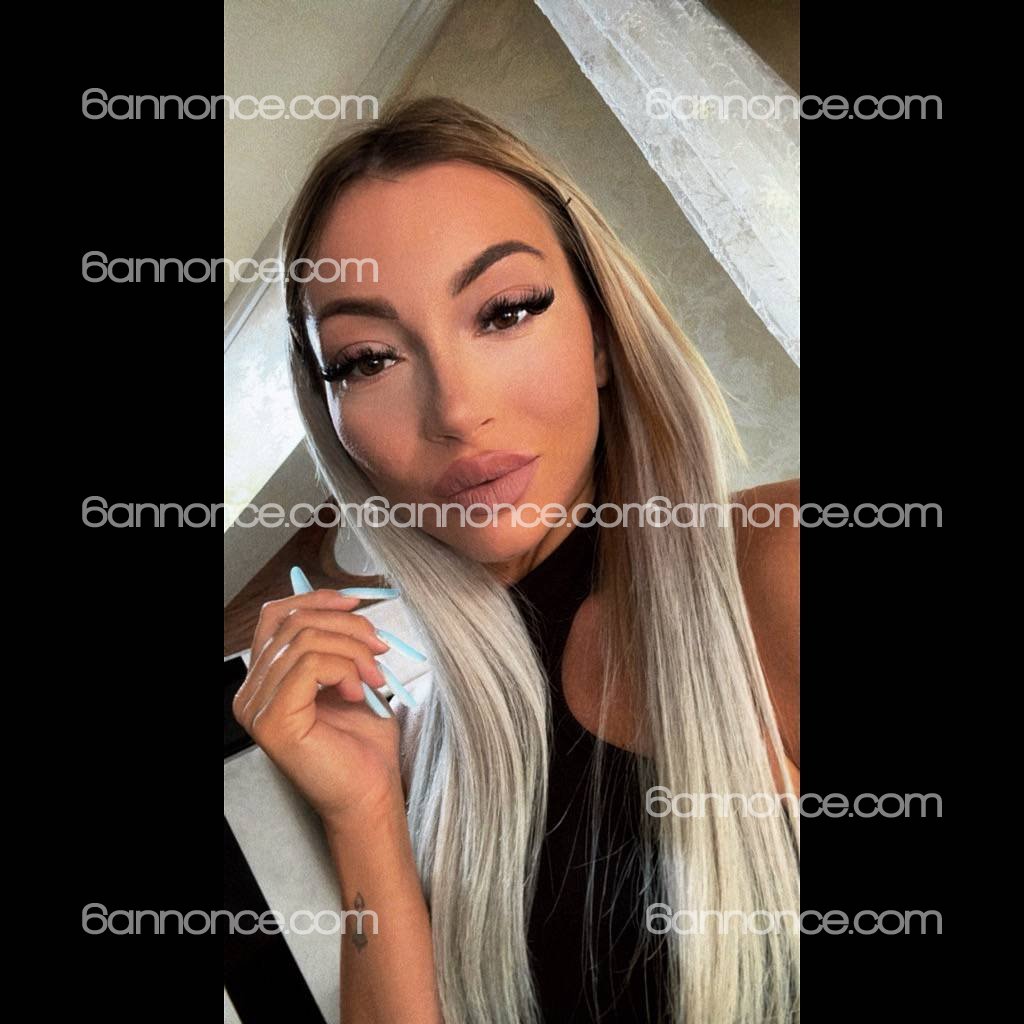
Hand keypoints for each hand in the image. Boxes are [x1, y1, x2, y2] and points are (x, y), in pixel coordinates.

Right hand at [232, 589, 402, 824]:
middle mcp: (251, 692)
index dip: (317, 600)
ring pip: (305, 641)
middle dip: (347, 627)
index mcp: (265, 678)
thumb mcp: (349, 675)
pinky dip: (344, 670)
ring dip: (353, 652)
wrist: (370, 792)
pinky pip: (309, 666)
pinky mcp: (272, 721)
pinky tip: (356, 692)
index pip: (277, 616)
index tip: (356, 603)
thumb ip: (337, 641)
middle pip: (294, 623)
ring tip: (373, 678)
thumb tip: (347, 602)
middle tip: (379, 650)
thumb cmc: (362, 743)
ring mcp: (256, 707)